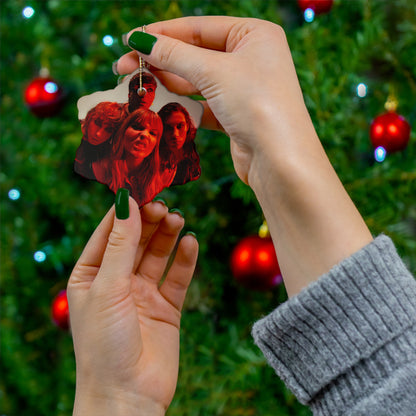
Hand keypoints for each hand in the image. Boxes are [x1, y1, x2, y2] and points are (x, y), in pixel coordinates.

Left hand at [67, 198, 197, 414]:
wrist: (128, 397)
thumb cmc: (104, 345)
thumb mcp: (108, 287)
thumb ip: (121, 244)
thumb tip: (127, 202)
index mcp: (91, 275)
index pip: (108, 232)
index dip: (124, 210)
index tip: (141, 188)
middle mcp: (117, 281)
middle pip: (136, 240)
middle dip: (149, 221)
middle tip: (164, 205)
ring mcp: (143, 293)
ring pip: (158, 254)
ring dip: (168, 235)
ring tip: (178, 219)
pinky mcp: (167, 307)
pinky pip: (177, 276)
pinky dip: (185, 259)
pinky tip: (191, 243)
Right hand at [116, 16, 310, 184]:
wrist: (279, 161)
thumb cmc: (257, 105)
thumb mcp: (213, 72)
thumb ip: (175, 54)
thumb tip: (140, 40)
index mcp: (254, 34)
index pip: (198, 27)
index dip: (162, 33)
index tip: (130, 40)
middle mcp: (251, 58)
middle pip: (195, 53)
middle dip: (160, 60)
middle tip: (124, 67)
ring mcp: (243, 88)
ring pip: (197, 80)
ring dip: (168, 83)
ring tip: (137, 85)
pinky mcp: (236, 114)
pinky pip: (203, 103)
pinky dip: (183, 105)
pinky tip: (161, 105)